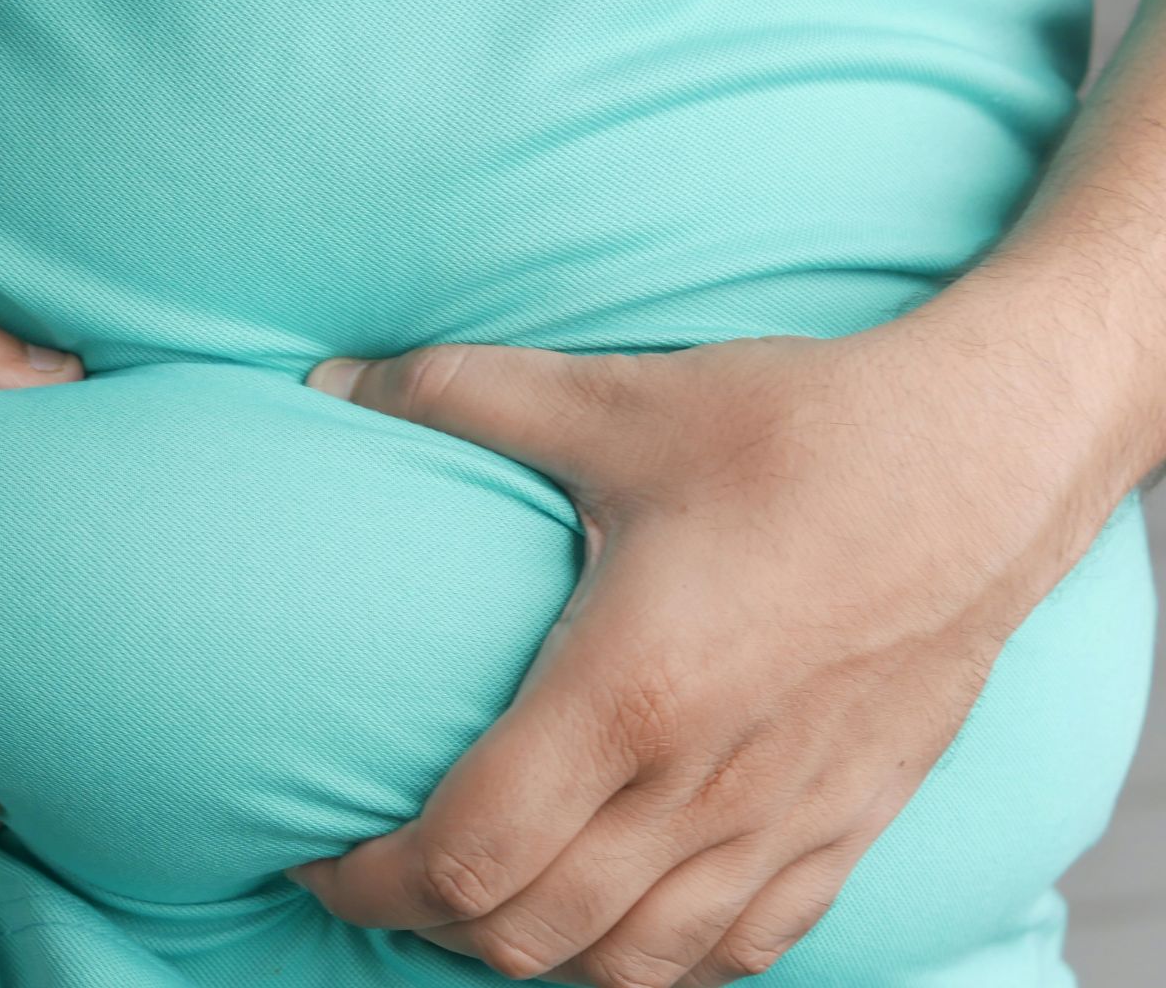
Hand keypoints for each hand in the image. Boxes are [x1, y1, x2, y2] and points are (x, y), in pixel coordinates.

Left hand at [290, 323, 1132, 984]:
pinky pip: (741, 953)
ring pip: (631, 966)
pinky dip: (658, 959)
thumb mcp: (615, 399)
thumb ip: (455, 395)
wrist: (992, 457)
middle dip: (430, 925)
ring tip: (487, 897)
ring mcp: (784, 823)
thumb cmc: (802, 430)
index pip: (466, 856)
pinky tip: (620, 913)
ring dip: (536, 953)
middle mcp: (703, 787)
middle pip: (530, 937)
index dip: (370, 881)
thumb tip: (327, 383)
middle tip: (387, 871)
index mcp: (628, 693)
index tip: (321, 856)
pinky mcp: (849, 828)